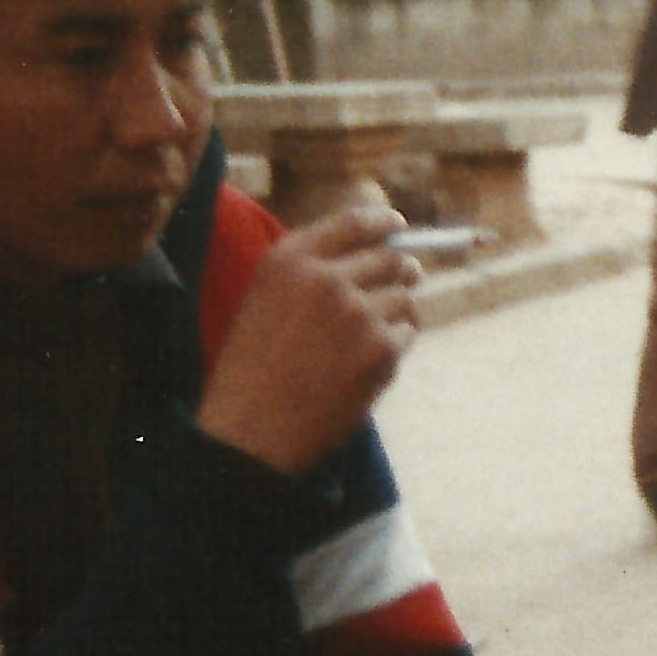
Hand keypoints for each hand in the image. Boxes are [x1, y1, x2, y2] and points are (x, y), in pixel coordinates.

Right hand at [195, 203, 424, 477]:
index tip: (398, 227)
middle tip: (406, 278)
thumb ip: (311, 270)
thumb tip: (378, 246)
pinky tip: (364, 365)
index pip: (356, 222)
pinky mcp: (381, 349)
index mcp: (289, 259)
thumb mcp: (265, 300)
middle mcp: (325, 277)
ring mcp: (357, 312)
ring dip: (396, 312)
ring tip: (365, 339)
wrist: (250, 433)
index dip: (384, 223)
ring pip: (404, 297)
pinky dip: (394, 346)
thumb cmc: (252, 370)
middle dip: (402, 269)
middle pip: (391, 258)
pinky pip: (406, 333)